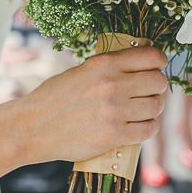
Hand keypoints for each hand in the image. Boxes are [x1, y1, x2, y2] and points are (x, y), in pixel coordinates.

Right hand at [17, 46, 167, 163]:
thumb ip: (110, 68)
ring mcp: (114, 111)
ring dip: (153, 109)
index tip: (157, 67)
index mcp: (104, 64)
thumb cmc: (55, 98)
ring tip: (141, 111)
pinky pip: (148, 130)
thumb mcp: (81, 71)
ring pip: (156, 106)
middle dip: (157, 87)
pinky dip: (147, 128)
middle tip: (147, 92)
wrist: (32, 127)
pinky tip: (137, 127)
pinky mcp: (113, 136)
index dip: (159, 62)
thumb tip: (140, 67)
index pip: (151, 56)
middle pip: (158, 82)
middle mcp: (112, 85)